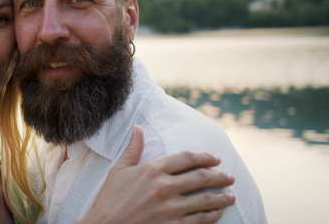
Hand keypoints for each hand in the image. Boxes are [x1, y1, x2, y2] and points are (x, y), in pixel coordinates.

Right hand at [79, 125, 235, 223]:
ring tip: (231, 196)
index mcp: (152, 170)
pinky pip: (199, 220)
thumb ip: (133, 149)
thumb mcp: (119, 171)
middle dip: (220, 176)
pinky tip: (217, 213)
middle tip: (230, 177)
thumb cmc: (109, 199)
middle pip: (201, 177)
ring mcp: (170, 208)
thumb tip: (137, 127)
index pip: (186, 158)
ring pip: (205, 200)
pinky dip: (212, 216)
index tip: (215, 159)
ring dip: (222, 197)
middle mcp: (164, 187)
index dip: (204, 157)